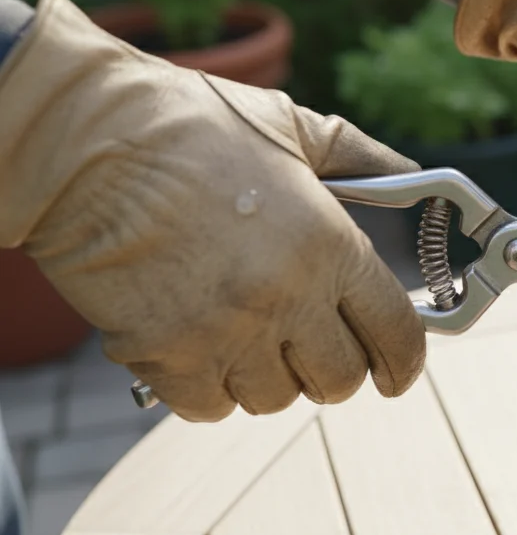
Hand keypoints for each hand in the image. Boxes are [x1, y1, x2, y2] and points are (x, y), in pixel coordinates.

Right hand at [0, 0, 424, 421]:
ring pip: (275, 398)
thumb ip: (365, 161)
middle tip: (313, 347)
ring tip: (246, 333)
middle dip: (334, 370)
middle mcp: (286, 298)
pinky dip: (209, 388)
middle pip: (340, 379)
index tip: (397, 373)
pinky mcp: (165, 358)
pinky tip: (199, 344)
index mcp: (330, 247)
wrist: (82, 140)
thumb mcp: (295, 128)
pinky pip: (211, 407)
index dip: (403, 363)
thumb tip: (416, 182)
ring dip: (268, 375)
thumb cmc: (192, 127)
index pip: (397, 334)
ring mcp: (226, 334)